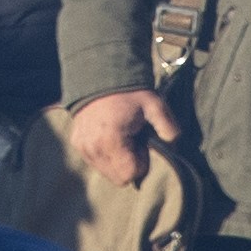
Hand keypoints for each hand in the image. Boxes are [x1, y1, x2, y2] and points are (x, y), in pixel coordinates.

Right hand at [66, 87, 181, 188]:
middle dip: (129, 164)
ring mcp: (82, 147)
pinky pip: (95, 161)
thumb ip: (169, 128)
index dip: (141, 162)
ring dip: (117, 160)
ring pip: (106, 172)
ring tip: (122, 136)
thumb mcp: (155, 105)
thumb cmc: (131, 92)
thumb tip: (174, 148)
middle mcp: (93, 148)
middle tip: (133, 140)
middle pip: (118, 178)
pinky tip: (109, 135)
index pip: (130, 175)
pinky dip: (104, 154)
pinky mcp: (77, 143)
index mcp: (111, 141)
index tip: (142, 142)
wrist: (101, 72)